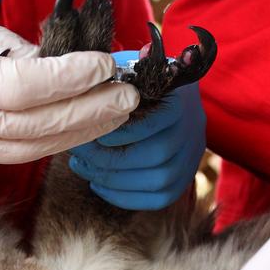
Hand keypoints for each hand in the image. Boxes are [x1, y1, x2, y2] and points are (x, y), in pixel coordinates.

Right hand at [0, 4, 138, 169]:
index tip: (103, 67)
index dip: (68, 79)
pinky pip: (11, 157)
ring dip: (77, 133)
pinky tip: (77, 128)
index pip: (17, 88)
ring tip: (114, 114)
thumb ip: (0, 46)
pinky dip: (48, 143)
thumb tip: (56, 65)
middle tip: (127, 97)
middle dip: (87, 113)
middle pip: (31, 128)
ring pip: (26, 151)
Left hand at [68, 51, 205, 209]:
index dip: (124, 131)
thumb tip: (96, 75)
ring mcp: (190, 159)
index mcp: (180, 101)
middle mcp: (190, 131)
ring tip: (83, 168)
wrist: (171, 102)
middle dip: (111, 159)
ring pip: (158, 181)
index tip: (94, 132)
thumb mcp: (129, 71)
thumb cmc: (138, 85)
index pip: (158, 120)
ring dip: (114, 180)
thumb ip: (115, 73)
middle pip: (157, 155)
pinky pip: (158, 199)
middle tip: (78, 155)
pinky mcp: (183, 181)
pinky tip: (98, 184)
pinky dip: (125, 197)